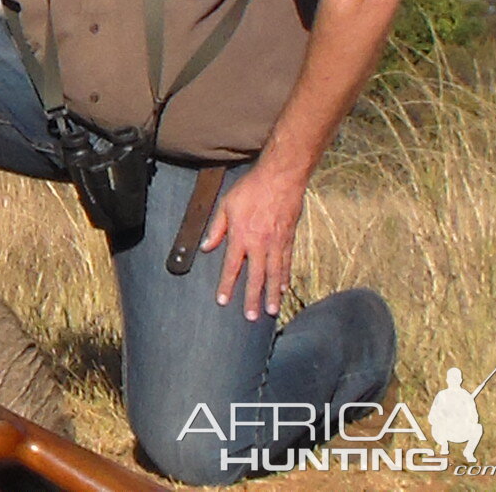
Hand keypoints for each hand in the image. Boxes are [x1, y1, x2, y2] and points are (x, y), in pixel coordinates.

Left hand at [199, 164, 308, 320]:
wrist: (281, 178)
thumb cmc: (251, 189)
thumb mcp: (226, 205)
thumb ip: (216, 228)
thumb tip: (206, 247)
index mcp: (241, 236)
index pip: (232, 267)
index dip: (227, 285)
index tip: (223, 301)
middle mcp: (260, 244)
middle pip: (256, 276)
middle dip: (253, 298)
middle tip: (251, 317)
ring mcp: (277, 243)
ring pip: (274, 274)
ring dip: (272, 294)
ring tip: (270, 311)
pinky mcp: (289, 239)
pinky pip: (287, 263)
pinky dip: (285, 278)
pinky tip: (283, 289)